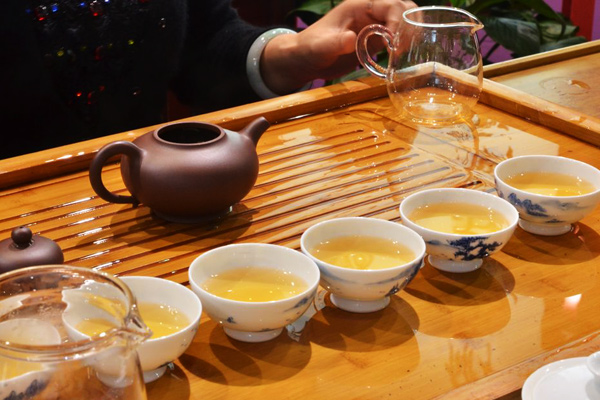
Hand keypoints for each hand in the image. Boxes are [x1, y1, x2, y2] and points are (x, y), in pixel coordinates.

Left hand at [260, 0, 416, 94]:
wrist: (305, 60)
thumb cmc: (309, 48)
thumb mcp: (320, 46)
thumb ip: (335, 42)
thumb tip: (352, 39)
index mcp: (359, 6)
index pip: (391, 5)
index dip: (398, 21)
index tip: (394, 43)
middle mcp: (371, 13)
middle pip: (404, 8)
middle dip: (410, 25)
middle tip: (404, 48)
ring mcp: (376, 26)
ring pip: (405, 22)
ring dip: (410, 35)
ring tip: (403, 54)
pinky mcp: (377, 41)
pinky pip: (398, 38)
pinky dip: (404, 46)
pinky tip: (399, 59)